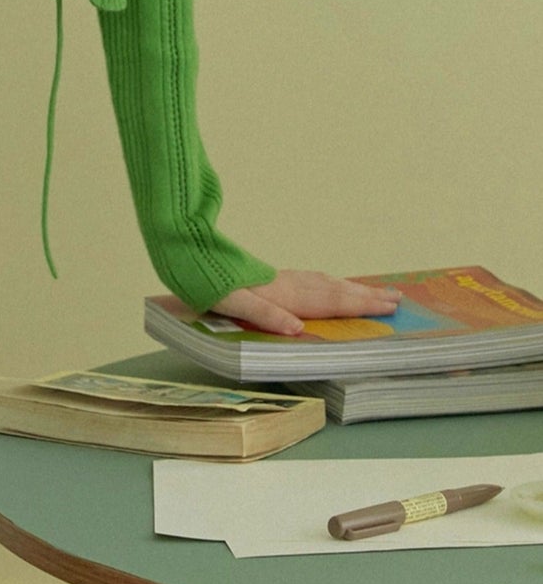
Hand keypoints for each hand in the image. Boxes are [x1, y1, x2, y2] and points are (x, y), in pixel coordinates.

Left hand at [210, 268, 400, 336]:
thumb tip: (297, 329)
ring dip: (351, 287)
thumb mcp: (232, 303)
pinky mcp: (269, 276)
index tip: (390, 307)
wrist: (186, 254)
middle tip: (397, 298)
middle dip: (366, 295)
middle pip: (334, 289)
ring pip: (324, 282)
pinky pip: (310, 279)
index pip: (330, 302)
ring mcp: (279, 278)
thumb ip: (265, 314)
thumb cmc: (207, 284)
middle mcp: (286, 284)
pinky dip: (329, 282)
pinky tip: (329, 284)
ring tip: (374, 291)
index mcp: (282, 295)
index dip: (361, 305)